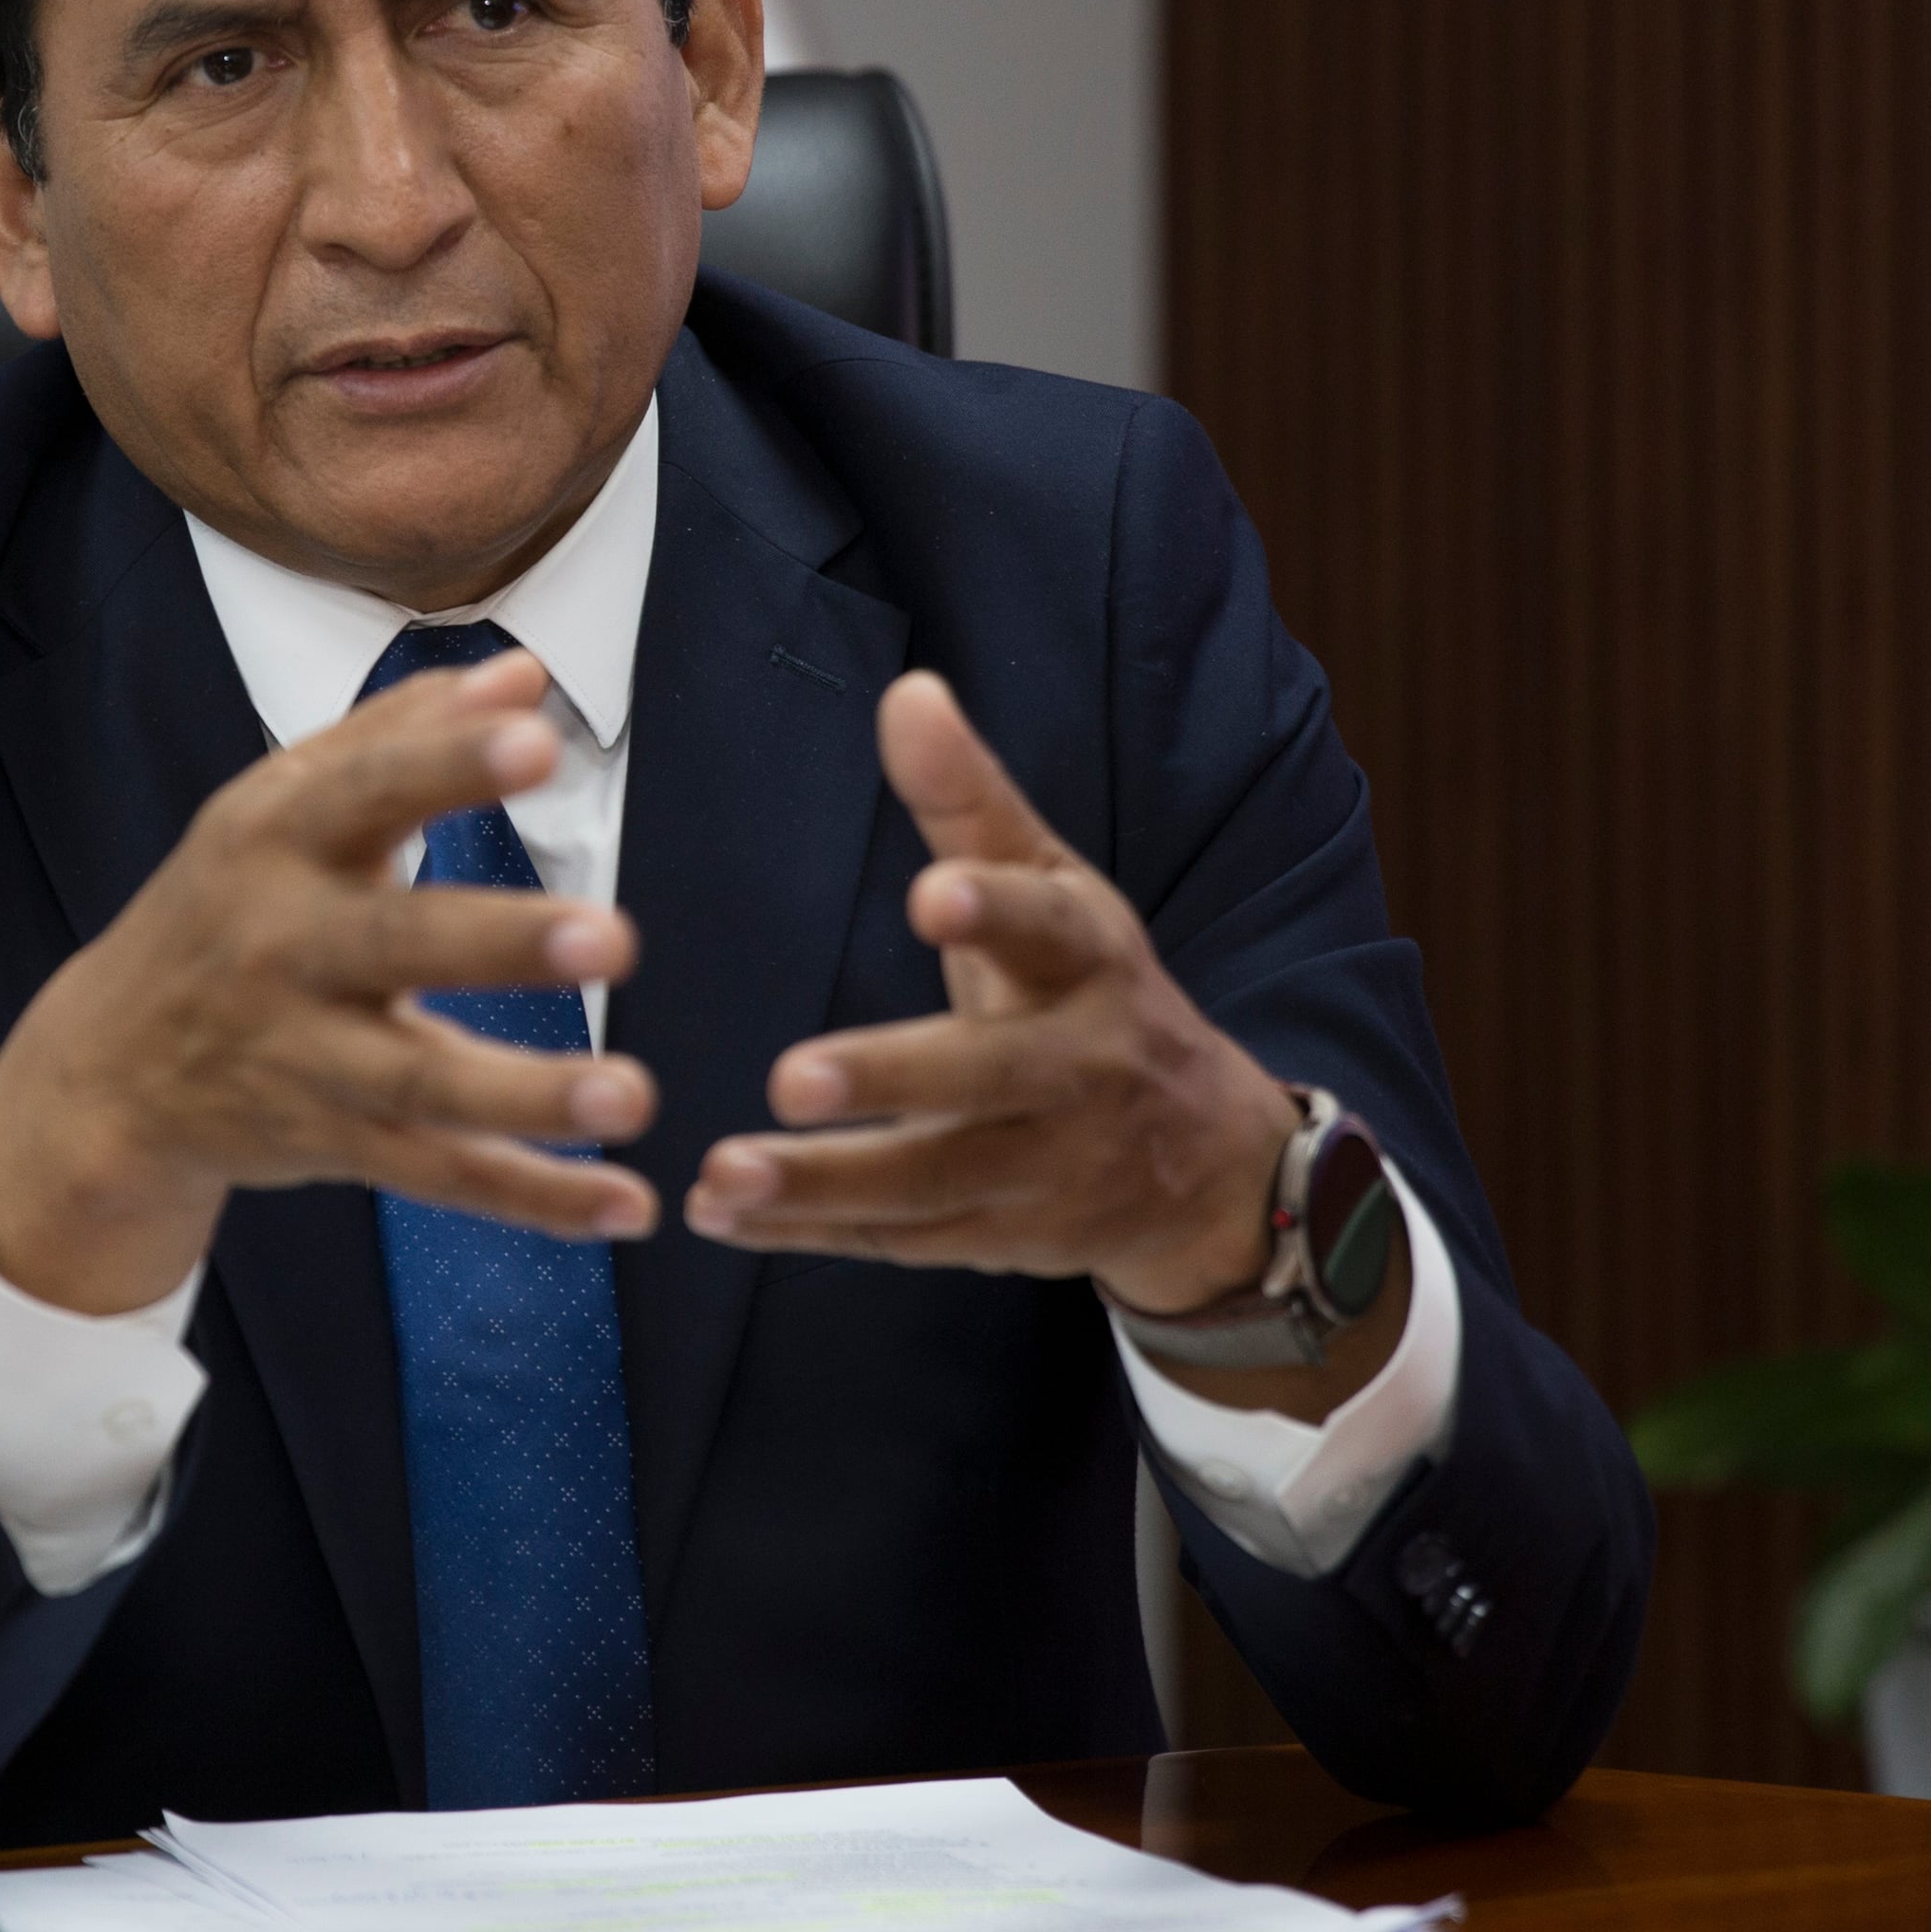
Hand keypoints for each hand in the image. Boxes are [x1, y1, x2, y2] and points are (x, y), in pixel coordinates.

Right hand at [0, 647, 657, 1313]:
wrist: (110, 1070)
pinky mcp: (333, 1142)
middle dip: (502, 942)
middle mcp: (283, 947)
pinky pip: (440, 1173)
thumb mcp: (279, 806)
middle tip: (611, 937)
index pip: (365, 789)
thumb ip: (400, 735)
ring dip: (529, 1093)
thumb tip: (520, 674)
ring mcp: (306, 1056)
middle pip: (399, 944)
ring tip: (632, 1097)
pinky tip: (625, 1207)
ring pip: (422, 1082)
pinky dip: (534, 1198)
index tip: (539, 739)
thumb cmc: (227, 906)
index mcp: (275, 838)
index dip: (448, 763)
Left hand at [683, 675, 1390, 1404]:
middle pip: (989, 1076)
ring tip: (723, 1172)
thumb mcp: (1054, 890)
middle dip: (893, 1080)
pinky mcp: (1004, 1235)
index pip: (1051, 929)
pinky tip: (724, 1216)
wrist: (1206, 1162)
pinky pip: (903, 1239)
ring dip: (824, 1182)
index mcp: (1089, 961)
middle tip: (790, 1078)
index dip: (996, 910)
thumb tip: (908, 693)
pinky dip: (812, 1235)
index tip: (932, 894)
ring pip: (934, 1179)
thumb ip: (971, 802)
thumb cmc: (1093, 995)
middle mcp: (1080, 1068)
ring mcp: (1048, 1167)